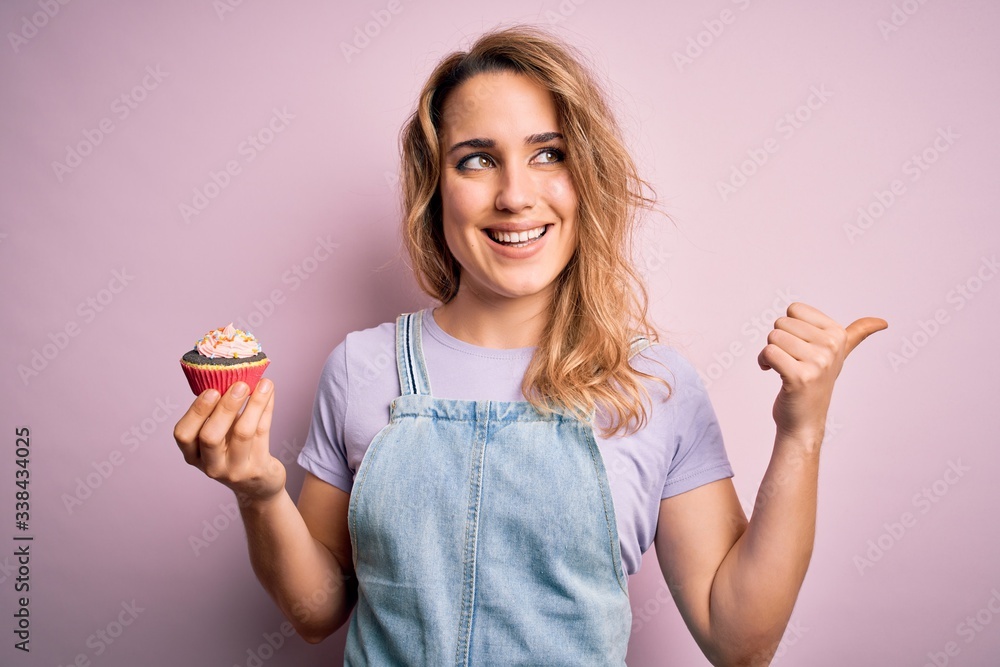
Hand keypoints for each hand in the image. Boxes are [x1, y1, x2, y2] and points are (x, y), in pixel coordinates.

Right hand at [173, 379, 285, 505]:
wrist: (258, 486)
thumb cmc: (235, 451)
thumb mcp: (221, 435)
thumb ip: (220, 410)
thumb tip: (231, 371)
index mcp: (193, 454)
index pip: (183, 435)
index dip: (195, 412)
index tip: (210, 390)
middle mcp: (210, 465)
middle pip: (210, 436)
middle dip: (225, 407)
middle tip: (239, 384)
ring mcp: (234, 470)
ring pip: (242, 434)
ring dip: (253, 405)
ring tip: (263, 384)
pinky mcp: (257, 470)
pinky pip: (263, 434)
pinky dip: (266, 409)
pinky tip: (269, 392)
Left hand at [757, 303, 887, 443]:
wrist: (805, 420)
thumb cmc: (817, 384)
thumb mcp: (840, 355)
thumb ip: (857, 334)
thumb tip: (882, 322)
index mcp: (838, 334)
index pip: (794, 309)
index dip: (789, 327)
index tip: (799, 346)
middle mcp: (831, 346)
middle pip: (781, 323)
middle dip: (779, 341)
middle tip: (790, 360)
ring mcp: (818, 363)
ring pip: (773, 337)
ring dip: (770, 353)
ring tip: (783, 367)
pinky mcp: (800, 377)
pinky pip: (768, 352)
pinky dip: (763, 361)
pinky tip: (770, 371)